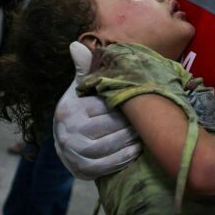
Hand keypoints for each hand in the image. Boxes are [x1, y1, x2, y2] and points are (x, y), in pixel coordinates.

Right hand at [54, 41, 141, 179]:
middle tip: (149, 119)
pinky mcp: (82, 170)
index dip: (124, 104)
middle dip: (131, 122)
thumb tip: (75, 44)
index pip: (104, 105)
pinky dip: (127, 156)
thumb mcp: (79, 89)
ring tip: (145, 133)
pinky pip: (110, 164)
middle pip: (111, 126)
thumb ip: (83, 69)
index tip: (139, 101)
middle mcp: (68, 132)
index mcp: (69, 110)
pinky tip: (137, 149)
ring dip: (132, 140)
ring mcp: (74, 153)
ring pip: (112, 145)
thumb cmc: (80, 111)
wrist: (65, 145)